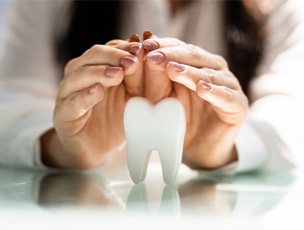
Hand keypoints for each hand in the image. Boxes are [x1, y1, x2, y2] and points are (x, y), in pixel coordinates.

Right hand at [41, 39, 144, 168]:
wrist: (99, 149)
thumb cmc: (117, 119)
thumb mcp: (134, 97)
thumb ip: (139, 78)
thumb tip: (149, 52)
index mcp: (97, 67)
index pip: (109, 49)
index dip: (124, 48)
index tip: (143, 49)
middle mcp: (80, 75)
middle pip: (92, 56)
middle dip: (113, 57)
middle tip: (132, 61)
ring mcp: (68, 94)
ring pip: (78, 75)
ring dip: (99, 72)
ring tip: (118, 74)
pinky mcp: (63, 114)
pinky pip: (72, 102)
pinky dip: (85, 96)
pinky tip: (98, 92)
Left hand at [142, 37, 248, 168]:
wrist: (198, 150)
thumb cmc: (179, 120)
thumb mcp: (163, 98)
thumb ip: (156, 78)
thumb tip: (144, 53)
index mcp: (198, 64)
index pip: (181, 48)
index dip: (163, 45)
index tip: (144, 45)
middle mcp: (215, 70)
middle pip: (195, 56)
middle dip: (172, 55)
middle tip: (154, 56)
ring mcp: (229, 86)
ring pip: (210, 75)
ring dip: (190, 72)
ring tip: (172, 70)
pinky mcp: (238, 105)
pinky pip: (227, 97)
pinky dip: (215, 92)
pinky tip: (202, 89)